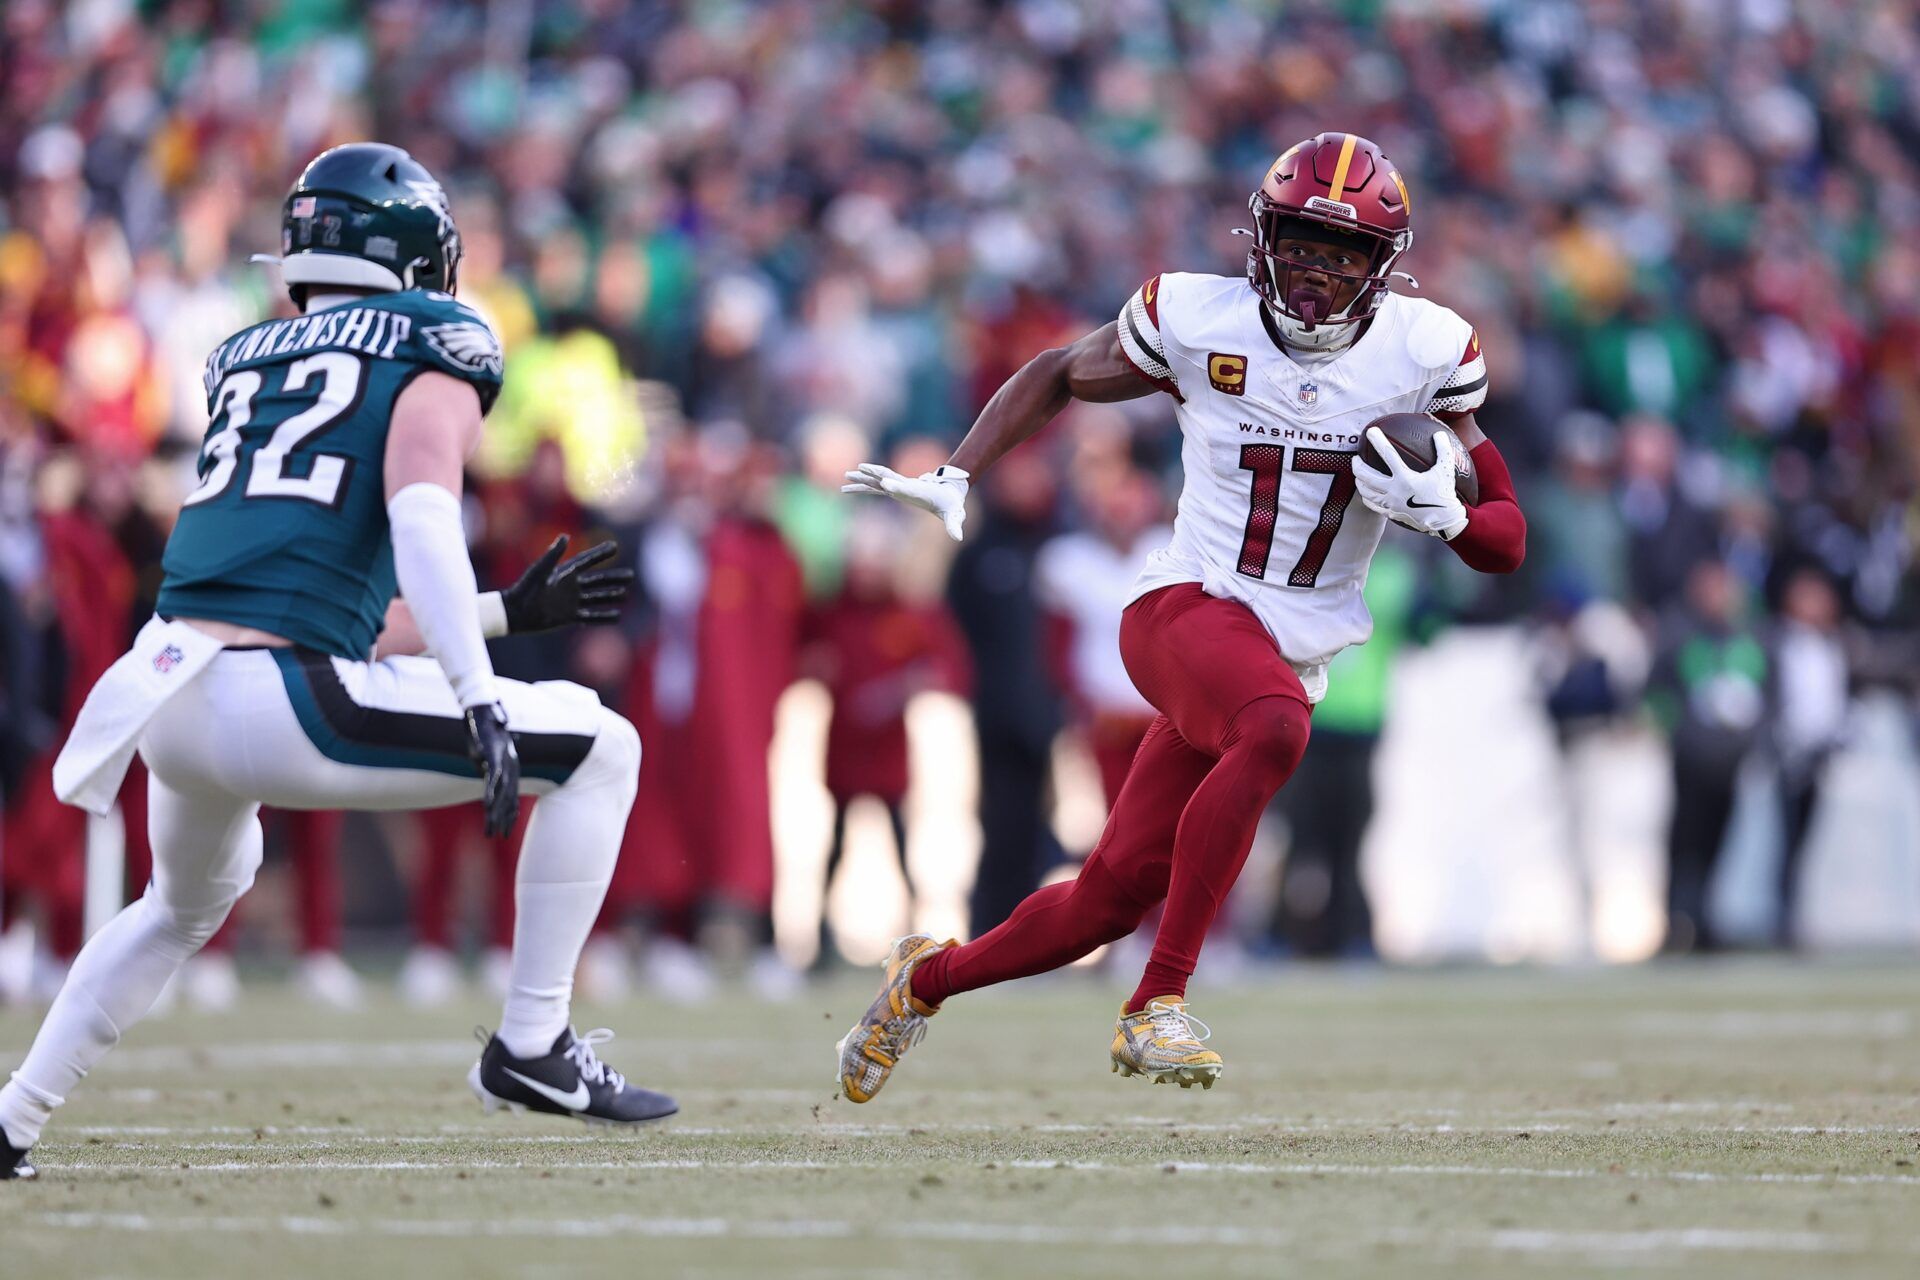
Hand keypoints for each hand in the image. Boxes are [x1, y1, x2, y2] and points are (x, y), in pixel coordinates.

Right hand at [464, 702, 520, 836]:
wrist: (483, 708)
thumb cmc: (485, 728)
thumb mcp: (486, 750)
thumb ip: (487, 762)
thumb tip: (482, 769)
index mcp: (510, 766)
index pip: (512, 795)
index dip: (510, 813)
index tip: (506, 830)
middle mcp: (511, 766)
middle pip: (509, 798)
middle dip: (504, 819)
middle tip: (500, 836)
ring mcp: (504, 760)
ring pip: (503, 791)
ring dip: (496, 811)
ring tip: (492, 828)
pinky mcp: (495, 754)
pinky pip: (494, 776)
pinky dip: (492, 791)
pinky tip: (489, 805)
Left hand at [501, 535, 633, 632]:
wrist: (514, 613)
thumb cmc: (525, 589)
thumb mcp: (540, 571)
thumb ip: (553, 555)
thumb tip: (566, 536)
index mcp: (564, 573)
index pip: (587, 561)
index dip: (600, 554)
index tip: (615, 546)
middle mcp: (570, 587)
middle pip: (597, 581)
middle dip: (614, 578)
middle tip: (631, 575)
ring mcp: (570, 602)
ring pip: (596, 598)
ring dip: (610, 596)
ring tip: (626, 594)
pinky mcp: (568, 617)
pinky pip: (590, 617)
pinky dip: (603, 616)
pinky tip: (617, 616)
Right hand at [842, 463, 968, 541]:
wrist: (949, 492)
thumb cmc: (951, 504)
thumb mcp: (954, 514)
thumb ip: (955, 525)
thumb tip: (958, 538)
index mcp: (917, 491)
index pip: (904, 487)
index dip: (895, 485)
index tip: (884, 483)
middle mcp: (905, 486)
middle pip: (884, 477)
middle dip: (870, 475)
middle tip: (852, 472)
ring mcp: (899, 486)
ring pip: (876, 481)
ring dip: (862, 478)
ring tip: (846, 475)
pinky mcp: (896, 490)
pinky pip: (876, 488)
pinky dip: (864, 486)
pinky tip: (850, 487)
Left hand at [1351, 427, 1468, 539]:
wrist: (1444, 521)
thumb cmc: (1445, 493)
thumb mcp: (1446, 469)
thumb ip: (1443, 450)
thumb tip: (1439, 433)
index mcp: (1405, 478)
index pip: (1388, 455)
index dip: (1378, 441)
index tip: (1370, 431)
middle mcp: (1394, 490)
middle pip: (1367, 476)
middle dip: (1357, 465)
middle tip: (1355, 458)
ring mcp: (1390, 503)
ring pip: (1366, 492)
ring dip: (1359, 481)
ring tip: (1357, 474)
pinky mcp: (1390, 513)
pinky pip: (1372, 505)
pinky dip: (1366, 497)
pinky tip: (1366, 493)